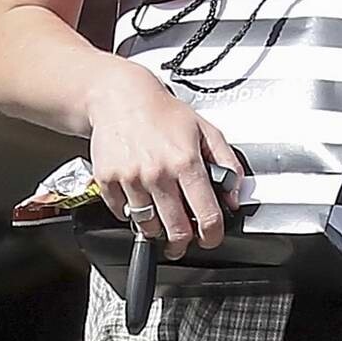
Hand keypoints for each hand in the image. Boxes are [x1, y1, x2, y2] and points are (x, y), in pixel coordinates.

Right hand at [86, 60, 245, 259]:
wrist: (121, 97)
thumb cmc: (163, 113)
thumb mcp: (206, 130)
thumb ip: (227, 162)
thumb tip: (234, 195)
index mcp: (186, 161)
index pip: (206, 215)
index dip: (212, 235)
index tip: (210, 238)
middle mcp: (158, 173)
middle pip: (176, 229)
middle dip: (182, 243)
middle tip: (183, 241)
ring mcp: (131, 178)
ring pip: (147, 226)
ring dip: (156, 229)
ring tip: (160, 217)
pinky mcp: (107, 179)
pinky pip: (121, 213)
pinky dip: (130, 212)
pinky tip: (139, 198)